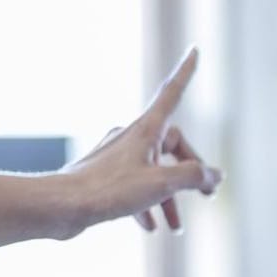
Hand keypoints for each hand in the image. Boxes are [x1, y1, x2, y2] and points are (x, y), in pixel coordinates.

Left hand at [60, 47, 223, 234]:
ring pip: (156, 172)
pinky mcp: (106, 176)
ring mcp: (118, 157)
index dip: (186, 73)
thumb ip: (194, 177)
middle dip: (191, 174)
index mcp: (146, 130)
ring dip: (170, 198)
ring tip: (177, 226)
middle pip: (174, 148)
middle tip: (208, 195)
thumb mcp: (161, 184)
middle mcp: (132, 138)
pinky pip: (136, 186)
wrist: (60, 207)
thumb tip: (216, 175)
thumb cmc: (108, 191)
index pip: (172, 93)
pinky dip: (148, 204)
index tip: (194, 49)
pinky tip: (152, 227)